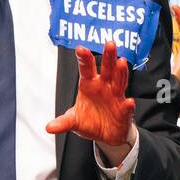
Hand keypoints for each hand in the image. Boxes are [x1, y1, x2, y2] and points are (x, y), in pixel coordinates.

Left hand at [46, 41, 134, 157]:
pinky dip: (128, 105)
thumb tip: (49, 128)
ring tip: (122, 62)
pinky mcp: (124, 111)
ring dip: (121, 72)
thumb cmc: (90, 121)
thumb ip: (63, 122)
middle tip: (110, 44)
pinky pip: (127, 107)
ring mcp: (116, 97)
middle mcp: (104, 86)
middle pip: (107, 69)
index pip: (86, 69)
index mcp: (89, 84)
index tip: (81, 49)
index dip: (84, 59)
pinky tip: (129, 102)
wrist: (106, 135)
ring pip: (119, 82)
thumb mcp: (74, 121)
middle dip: (108, 57)